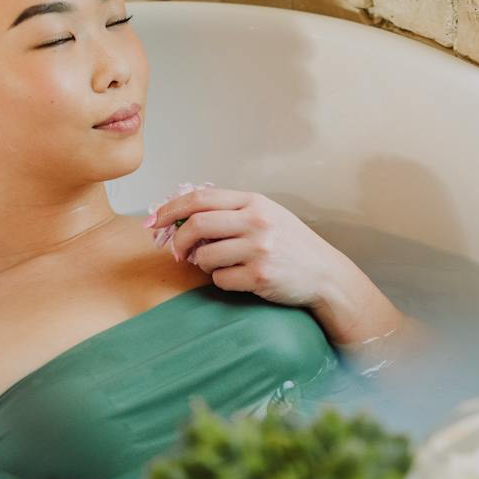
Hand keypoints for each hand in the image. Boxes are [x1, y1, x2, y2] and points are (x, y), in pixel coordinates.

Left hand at [145, 187, 403, 342]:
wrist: (324, 274)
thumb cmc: (290, 244)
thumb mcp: (266, 215)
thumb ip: (231, 211)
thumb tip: (182, 215)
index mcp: (254, 202)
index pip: (200, 198)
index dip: (170, 208)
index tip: (154, 221)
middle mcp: (256, 222)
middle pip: (196, 224)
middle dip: (178, 240)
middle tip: (178, 252)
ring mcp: (259, 249)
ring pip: (205, 256)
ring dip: (203, 264)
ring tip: (220, 265)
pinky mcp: (260, 276)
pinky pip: (220, 279)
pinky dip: (221, 280)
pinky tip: (239, 278)